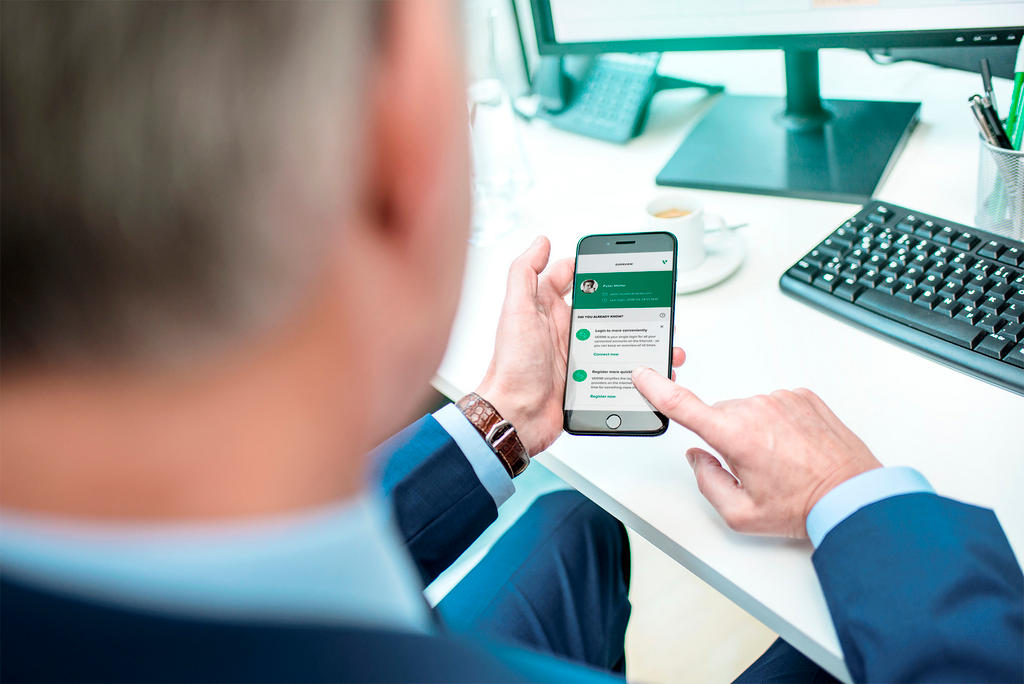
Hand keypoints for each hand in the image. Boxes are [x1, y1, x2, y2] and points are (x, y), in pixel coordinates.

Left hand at [476, 236, 684, 455]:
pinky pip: (615, 366)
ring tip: (660, 332)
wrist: (516, 417)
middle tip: (651, 298)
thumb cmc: (512, 367)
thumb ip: (524, 272)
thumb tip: (540, 241)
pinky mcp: (587, 379)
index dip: (592, 267)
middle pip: (601, 306)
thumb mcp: (516, 311)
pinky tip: (649, 365)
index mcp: (546, 308)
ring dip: (638, 335)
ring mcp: (576, 354)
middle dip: (627, 301)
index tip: (615, 262)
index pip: (572, 278)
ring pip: (614, 337)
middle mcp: (562, 329)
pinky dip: (635, 365)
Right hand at [631, 368, 880, 538]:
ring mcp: (782, 398)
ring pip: (749, 411)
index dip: (658, 388)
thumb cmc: (803, 506)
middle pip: (720, 416)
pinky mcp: (803, 396)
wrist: (852, 495)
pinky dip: (778, 424)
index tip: (644, 375)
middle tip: (754, 468)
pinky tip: (793, 447)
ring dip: (755, 431)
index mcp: (736, 435)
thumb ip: (706, 482)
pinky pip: (775, 405)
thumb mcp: (741, 514)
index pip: (683, 405)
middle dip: (727, 438)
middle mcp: (757, 409)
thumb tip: (698, 457)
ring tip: (781, 461)